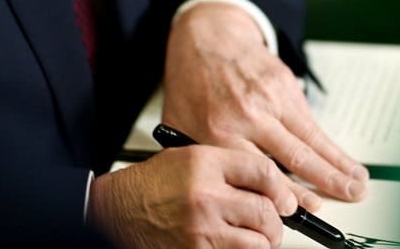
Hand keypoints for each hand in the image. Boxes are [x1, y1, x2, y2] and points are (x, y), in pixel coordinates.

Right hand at [89, 144, 297, 248]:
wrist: (115, 212)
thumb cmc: (149, 186)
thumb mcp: (188, 158)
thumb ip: (228, 166)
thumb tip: (269, 185)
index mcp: (204, 164)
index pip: (263, 172)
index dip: (281, 188)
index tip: (284, 198)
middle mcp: (205, 196)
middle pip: (266, 210)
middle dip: (275, 220)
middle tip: (273, 222)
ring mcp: (201, 230)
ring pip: (258, 242)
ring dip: (262, 242)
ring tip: (255, 237)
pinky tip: (232, 244)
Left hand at [161, 2, 368, 205]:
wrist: (206, 36)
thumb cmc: (192, 83)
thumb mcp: (182, 126)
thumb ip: (206, 159)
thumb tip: (231, 192)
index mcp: (219, 130)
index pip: (259, 172)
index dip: (285, 195)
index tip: (303, 210)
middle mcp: (248, 115)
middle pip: (294, 156)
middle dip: (325, 182)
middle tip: (347, 196)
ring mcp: (270, 98)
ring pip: (311, 138)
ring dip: (338, 163)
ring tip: (357, 182)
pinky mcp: (285, 84)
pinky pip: (310, 120)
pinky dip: (328, 142)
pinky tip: (342, 157)